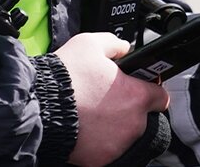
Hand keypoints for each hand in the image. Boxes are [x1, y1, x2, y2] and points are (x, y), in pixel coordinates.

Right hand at [55, 32, 169, 166]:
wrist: (38, 106)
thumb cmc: (65, 77)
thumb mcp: (90, 44)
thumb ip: (115, 45)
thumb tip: (125, 48)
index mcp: (136, 96)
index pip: (161, 97)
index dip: (150, 89)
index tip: (139, 87)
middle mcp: (133, 124)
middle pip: (142, 117)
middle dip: (128, 108)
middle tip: (105, 98)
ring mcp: (118, 145)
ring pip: (124, 135)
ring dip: (114, 126)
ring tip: (91, 113)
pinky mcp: (101, 160)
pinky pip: (107, 150)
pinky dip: (99, 142)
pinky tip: (84, 128)